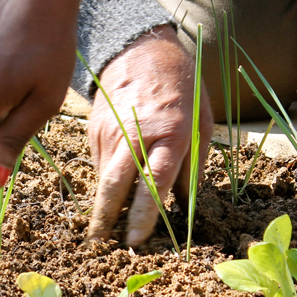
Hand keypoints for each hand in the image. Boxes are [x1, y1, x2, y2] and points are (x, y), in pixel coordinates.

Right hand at [87, 25, 212, 245]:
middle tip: (103, 246)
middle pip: (115, 186)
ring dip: (103, 207)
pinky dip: (103, 184)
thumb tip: (182, 206)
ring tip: (103, 232)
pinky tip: (108, 197)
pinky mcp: (94, 130)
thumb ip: (193, 165)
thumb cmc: (181, 87)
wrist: (140, 50)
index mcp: (170, 134)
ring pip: (103, 179)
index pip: (154, 183)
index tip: (136, 239)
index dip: (143, 216)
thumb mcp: (201, 122)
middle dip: (107, 219)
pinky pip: (98, 165)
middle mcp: (136, 135)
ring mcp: (110, 133)